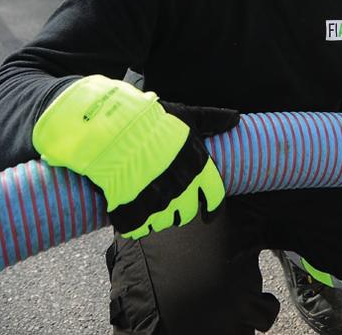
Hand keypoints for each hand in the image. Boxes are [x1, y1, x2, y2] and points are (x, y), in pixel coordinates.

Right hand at [31, 75, 238, 238]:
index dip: (212, 206)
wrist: (105, 126)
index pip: (214, 194)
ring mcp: (154, 200)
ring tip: (146, 205)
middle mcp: (180, 185)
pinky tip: (128, 213)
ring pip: (163, 223)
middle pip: (187, 212)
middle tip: (168, 203)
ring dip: (157, 218)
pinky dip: (133, 224)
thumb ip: (211, 119)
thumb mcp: (183, 114)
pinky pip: (136, 228)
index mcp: (195, 164)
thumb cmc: (146, 119)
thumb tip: (237, 117)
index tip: (209, 214)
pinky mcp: (129, 210)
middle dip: (180, 210)